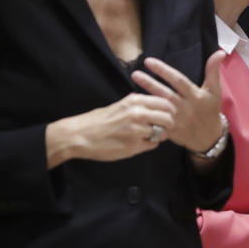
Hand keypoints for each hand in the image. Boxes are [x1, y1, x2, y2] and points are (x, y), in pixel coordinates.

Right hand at [46, 92, 176, 167]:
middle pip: (168, 118)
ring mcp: (136, 131)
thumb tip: (149, 101)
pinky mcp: (133, 146)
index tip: (167, 114)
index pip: (165, 103)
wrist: (79, 135)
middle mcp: (138, 114)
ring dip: (159, 136)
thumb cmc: (97, 120)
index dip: (169, 110)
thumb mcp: (119, 105)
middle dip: (168, 124)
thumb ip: (136, 103)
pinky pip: (152, 145)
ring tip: (151, 136)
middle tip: (162, 127)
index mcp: (135, 101)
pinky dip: (150, 144)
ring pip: (162, 133)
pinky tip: (140, 143)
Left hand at [131, 51, 224, 153]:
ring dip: (145, 95)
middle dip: (149, 83)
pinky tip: (135, 105)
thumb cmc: (210, 109)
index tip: (149, 61)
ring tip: (134, 85)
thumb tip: (219, 52)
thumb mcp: (215, 90)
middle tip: (135, 73)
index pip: (178, 81)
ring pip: (159, 106)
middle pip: (165, 93)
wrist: (208, 137)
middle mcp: (185, 107)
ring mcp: (176, 119)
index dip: (163, 71)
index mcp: (195, 96)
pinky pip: (156, 120)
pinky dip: (146, 112)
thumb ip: (213, 70)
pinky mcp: (169, 130)